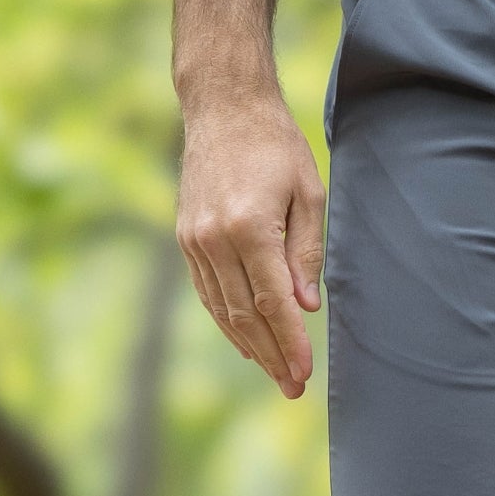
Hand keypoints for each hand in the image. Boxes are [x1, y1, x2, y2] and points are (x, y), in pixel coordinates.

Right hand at [176, 93, 325, 397]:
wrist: (223, 108)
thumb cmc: (276, 146)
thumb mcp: (308, 194)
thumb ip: (308, 253)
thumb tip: (306, 307)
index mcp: (249, 227)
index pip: (273, 301)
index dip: (289, 342)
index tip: (304, 372)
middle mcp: (214, 240)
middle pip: (245, 315)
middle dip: (271, 355)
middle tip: (293, 387)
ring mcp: (194, 241)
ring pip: (222, 309)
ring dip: (249, 346)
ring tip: (273, 373)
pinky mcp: (186, 238)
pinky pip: (208, 292)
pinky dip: (226, 321)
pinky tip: (245, 342)